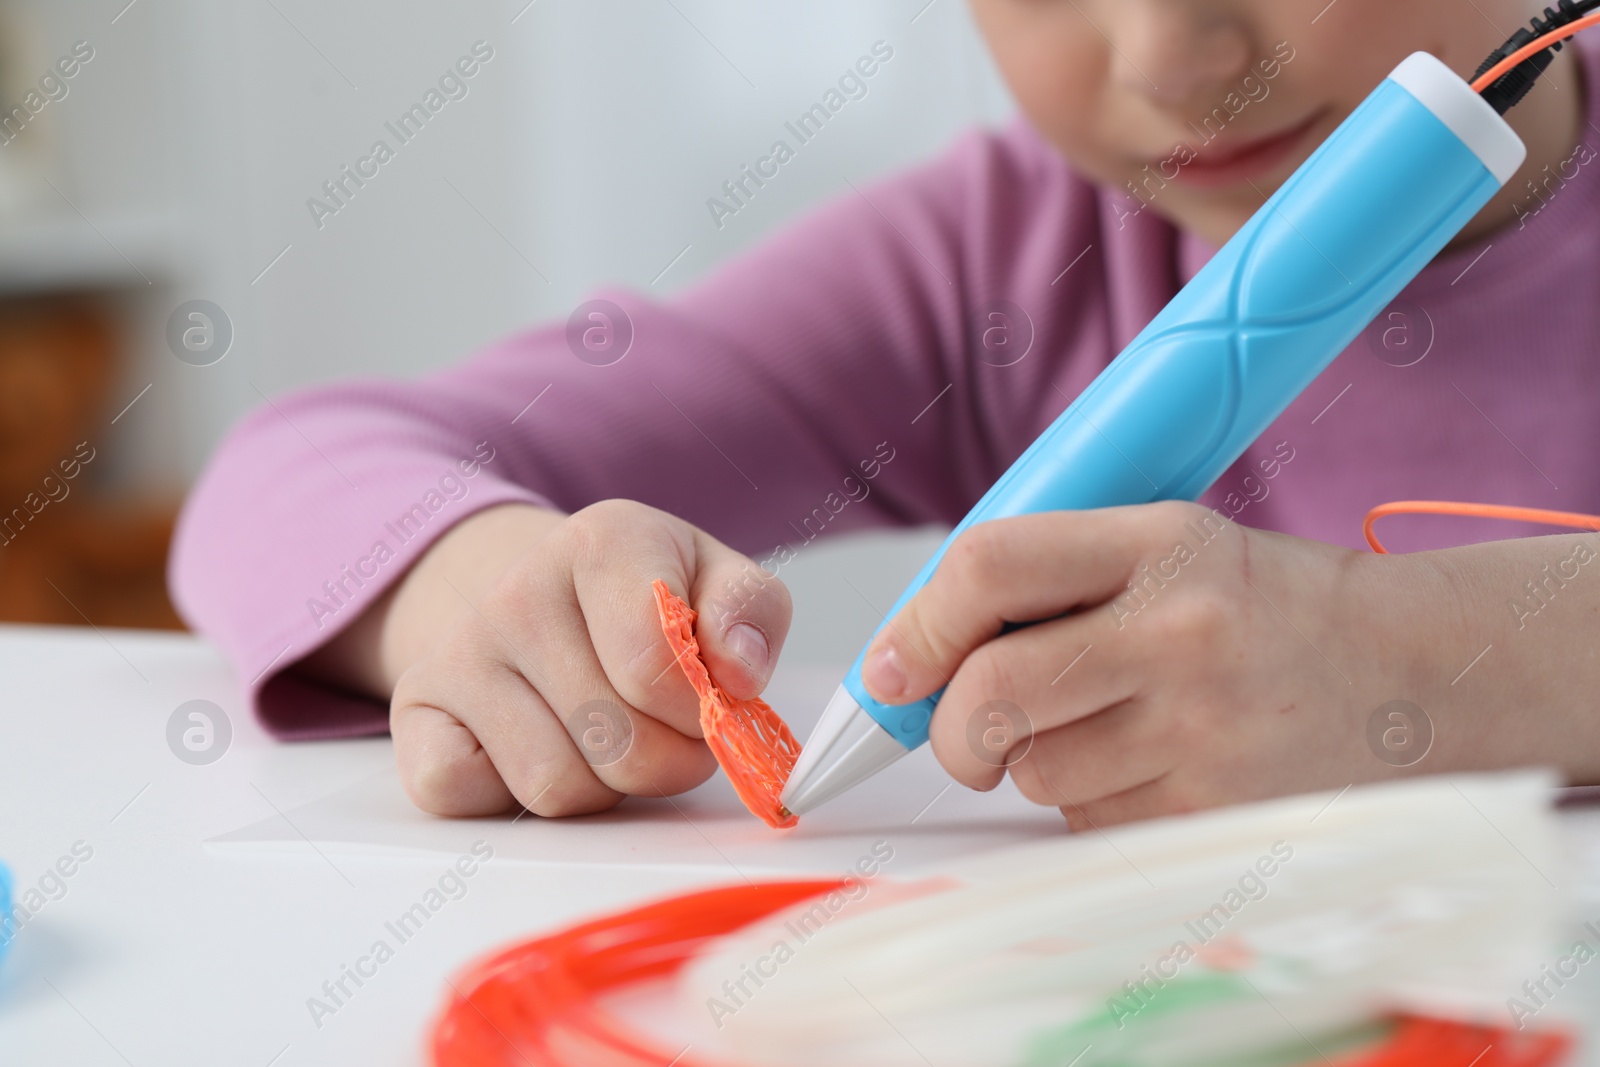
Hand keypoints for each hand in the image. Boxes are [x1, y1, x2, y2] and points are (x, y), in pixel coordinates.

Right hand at [323, 500, 791, 815]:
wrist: (542, 600)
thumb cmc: (641, 603)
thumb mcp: (716, 582)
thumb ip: (750, 614)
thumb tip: (738, 670)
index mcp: (604, 539)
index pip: (654, 660)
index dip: (699, 708)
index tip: (706, 700)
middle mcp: (518, 588)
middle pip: (618, 740)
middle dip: (664, 760)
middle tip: (664, 731)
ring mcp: (458, 651)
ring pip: (554, 785)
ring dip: (599, 788)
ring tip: (602, 737)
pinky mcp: (414, 713)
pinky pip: (468, 796)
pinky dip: (513, 797)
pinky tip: (537, 747)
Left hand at [858, 501, 1457, 828]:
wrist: (1412, 673)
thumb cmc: (1261, 607)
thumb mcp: (1167, 546)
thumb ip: (1048, 580)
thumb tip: (911, 653)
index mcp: (1158, 542)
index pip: (990, 565)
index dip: (916, 624)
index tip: (893, 665)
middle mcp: (1180, 631)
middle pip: (991, 690)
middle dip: (948, 728)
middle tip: (958, 732)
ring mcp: (1204, 728)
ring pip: (1035, 772)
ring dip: (1033, 764)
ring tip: (1102, 729)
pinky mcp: (1218, 809)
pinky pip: (1090, 822)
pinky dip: (1090, 803)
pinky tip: (1150, 764)